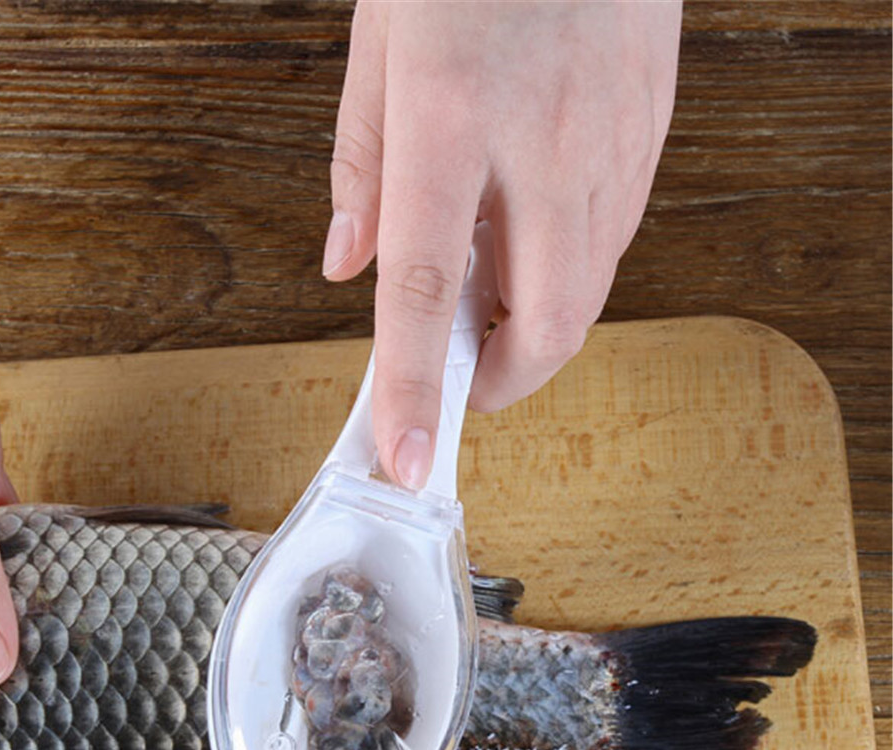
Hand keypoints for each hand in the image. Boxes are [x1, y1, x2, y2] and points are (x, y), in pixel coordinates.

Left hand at [324, 0, 680, 486]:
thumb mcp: (379, 40)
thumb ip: (362, 166)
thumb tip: (348, 264)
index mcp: (451, 116)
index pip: (424, 293)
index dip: (413, 390)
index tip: (407, 458)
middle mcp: (544, 142)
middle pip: (547, 323)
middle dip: (502, 381)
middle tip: (459, 378)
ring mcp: (611, 140)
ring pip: (587, 291)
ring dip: (534, 324)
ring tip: (487, 292)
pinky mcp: (650, 132)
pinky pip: (611, 239)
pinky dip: (565, 271)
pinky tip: (530, 239)